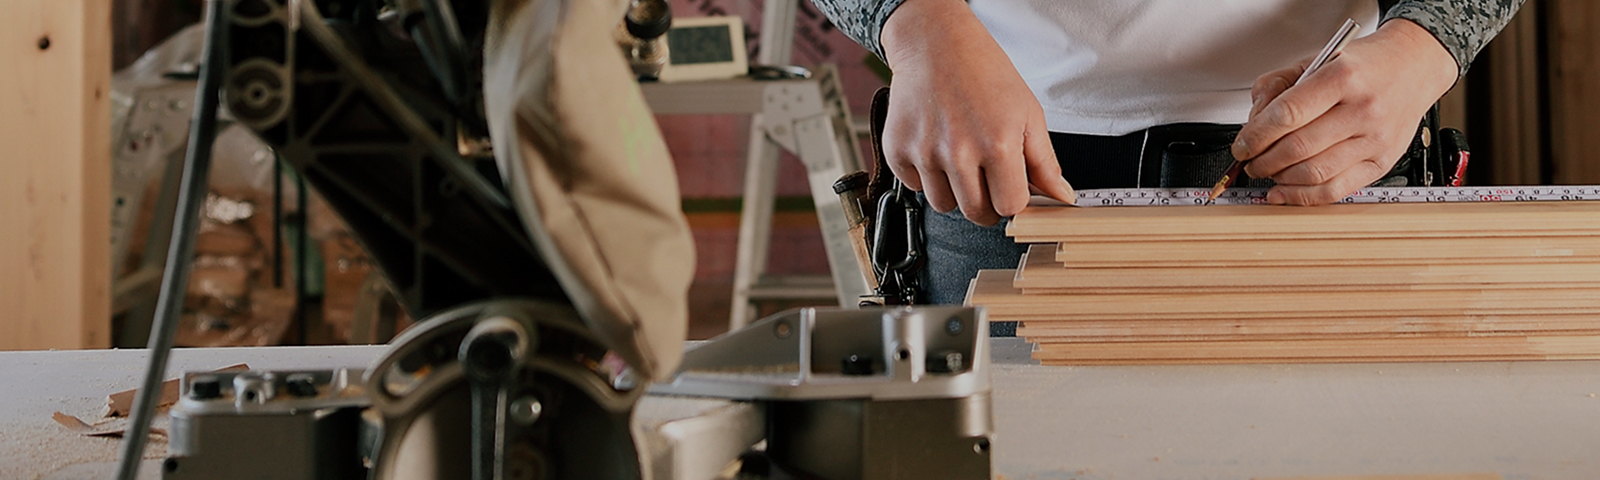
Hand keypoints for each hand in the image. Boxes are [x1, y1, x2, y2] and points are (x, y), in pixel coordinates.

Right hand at [880, 0, 1074, 225]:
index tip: (1010, 184)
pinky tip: (935, 147)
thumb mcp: (1027, 113)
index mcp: (997, 144)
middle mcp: (958, 152)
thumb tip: (1062, 198)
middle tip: (986, 176)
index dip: (1013, 198)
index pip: (1010, 207)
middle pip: (977, 213)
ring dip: (954, 191)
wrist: (936, 44)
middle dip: (987, 202)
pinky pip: (914, 187)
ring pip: (943, 205)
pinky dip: (925, 175)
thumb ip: (1045, 162)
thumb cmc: (984, 72)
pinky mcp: (897, 150)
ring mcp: (924, 153)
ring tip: (959, 158)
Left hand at [1233, 19, 1458, 204]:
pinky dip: (1302, 197)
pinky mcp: (1382, 162)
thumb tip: (1252, 123)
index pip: (1287, 114)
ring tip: (1267, 171)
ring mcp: (1375, 139)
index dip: (1255, 135)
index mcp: (1342, 77)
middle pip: (1297, 147)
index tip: (1241, 145)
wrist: (1414, 66)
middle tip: (1250, 161)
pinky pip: (1336, 190)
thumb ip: (1277, 85)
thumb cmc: (1364, 65)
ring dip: (1279, 178)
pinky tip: (1283, 192)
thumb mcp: (1317, 59)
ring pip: (1314, 173)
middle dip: (1262, 160)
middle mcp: (1363, 109)